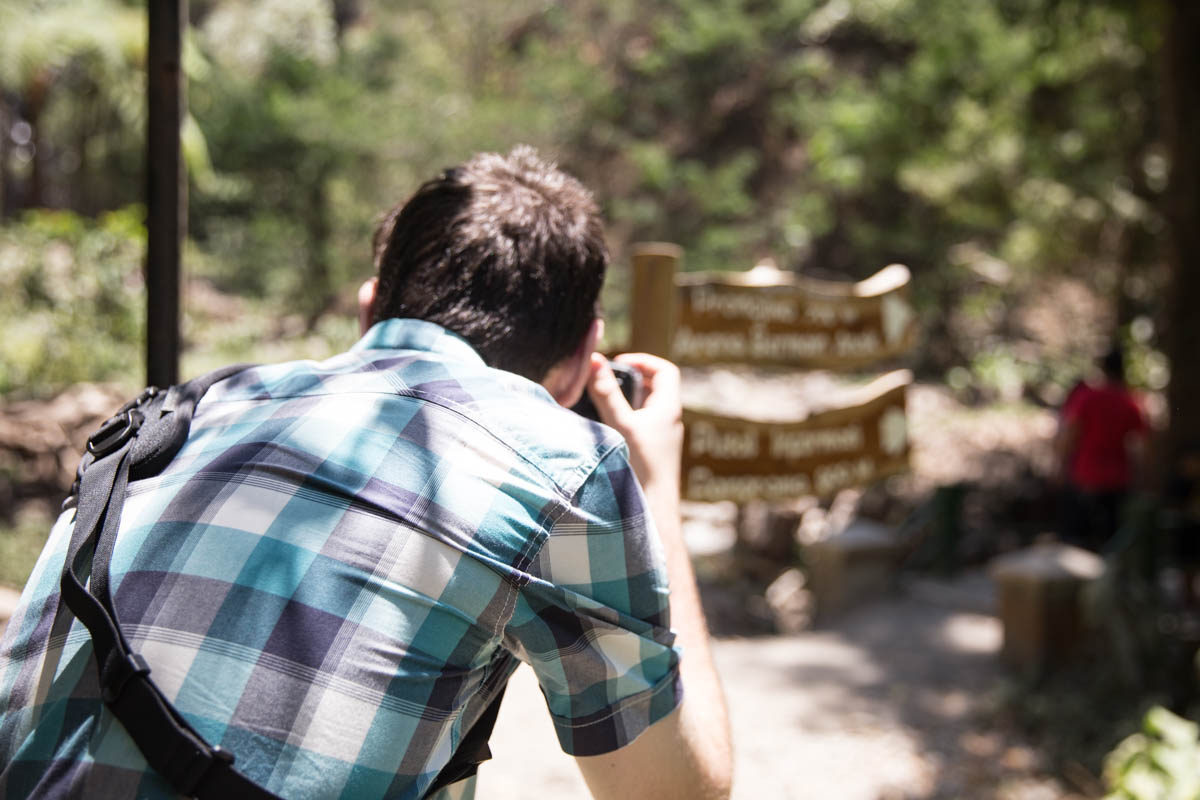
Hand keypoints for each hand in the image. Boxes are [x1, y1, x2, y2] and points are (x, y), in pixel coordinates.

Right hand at [586, 353, 682, 490]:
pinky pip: (641, 427)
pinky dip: (625, 420)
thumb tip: (594, 360)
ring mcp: (662, 439)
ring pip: (646, 409)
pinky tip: (606, 429)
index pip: (665, 370)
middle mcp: (669, 421)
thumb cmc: (641, 467)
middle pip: (655, 388)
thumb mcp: (621, 425)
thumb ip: (606, 393)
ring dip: (626, 401)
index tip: (619, 362)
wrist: (654, 511)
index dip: (644, 361)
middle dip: (631, 379)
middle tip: (607, 380)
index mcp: (668, 408)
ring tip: (602, 402)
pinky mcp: (653, 454)